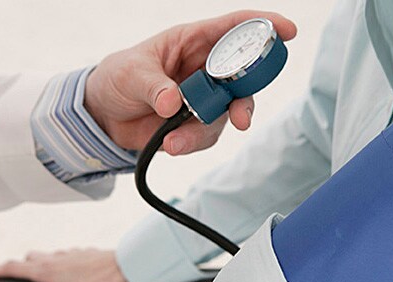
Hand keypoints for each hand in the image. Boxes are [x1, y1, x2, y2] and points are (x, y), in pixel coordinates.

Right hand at [0, 248, 129, 281]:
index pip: (14, 268)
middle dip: (20, 265)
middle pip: (33, 259)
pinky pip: (74, 255)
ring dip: (44, 261)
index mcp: (49, 270)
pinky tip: (76, 266)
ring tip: (40, 266)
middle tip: (9, 269)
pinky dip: (68, 261)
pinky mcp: (92, 255)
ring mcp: (76, 255)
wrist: (130, 263)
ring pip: (53, 255)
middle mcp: (60, 259)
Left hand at [85, 10, 296, 154]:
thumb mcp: (130, 73)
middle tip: (240, 118)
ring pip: (225, 116)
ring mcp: (203, 99)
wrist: (104, 115)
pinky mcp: (195, 125)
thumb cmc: (118, 78)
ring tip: (173, 142)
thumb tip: (173, 102)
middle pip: (242, 80)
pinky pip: (206, 136)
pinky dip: (190, 144)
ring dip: (203, 131)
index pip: (234, 28)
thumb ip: (153, 86)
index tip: (287, 32)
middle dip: (244, 100)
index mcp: (192, 42)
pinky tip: (169, 144)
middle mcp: (204, 70)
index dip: (263, 26)